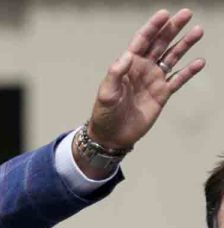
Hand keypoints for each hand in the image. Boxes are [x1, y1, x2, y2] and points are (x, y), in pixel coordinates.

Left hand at [88, 9, 204, 151]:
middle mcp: (142, 69)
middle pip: (160, 44)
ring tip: (198, 31)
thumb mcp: (106, 94)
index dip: (152, 27)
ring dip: (184, 45)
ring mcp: (153, 80)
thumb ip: (115, 74)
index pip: (141, 41)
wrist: (112, 136)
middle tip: (186, 13)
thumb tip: (128, 55)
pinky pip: (178, 80)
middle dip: (172, 28)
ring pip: (172, 57)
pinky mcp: (162, 94)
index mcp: (127, 65)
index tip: (164, 14)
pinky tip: (199, 62)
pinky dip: (188, 71)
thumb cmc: (104, 114)